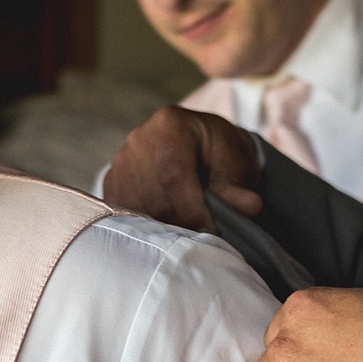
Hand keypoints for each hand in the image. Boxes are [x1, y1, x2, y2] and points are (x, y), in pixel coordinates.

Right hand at [103, 106, 262, 230]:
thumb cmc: (220, 154)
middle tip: (204, 237)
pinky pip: (123, 214)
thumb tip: (249, 207)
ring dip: (164, 227)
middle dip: (181, 222)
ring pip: (137, 208)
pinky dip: (147, 227)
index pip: (173, 174)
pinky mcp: (113, 182)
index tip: (212, 231)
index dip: (192, 209)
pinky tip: (168, 225)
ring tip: (189, 230)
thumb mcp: (235, 163)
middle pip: (154, 195)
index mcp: (170, 124)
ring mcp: (121, 160)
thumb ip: (236, 186)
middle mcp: (139, 139)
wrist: (201, 148)